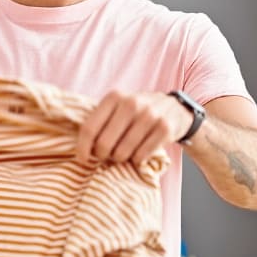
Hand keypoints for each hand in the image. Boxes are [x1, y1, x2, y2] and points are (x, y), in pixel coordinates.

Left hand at [75, 91, 193, 164]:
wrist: (175, 109)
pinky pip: (141, 156)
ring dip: (121, 158)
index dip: (82, 148)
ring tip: (124, 153)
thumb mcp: (119, 107)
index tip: (82, 159)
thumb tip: (80, 148)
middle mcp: (132, 103)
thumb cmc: (138, 112)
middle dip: (102, 155)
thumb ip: (100, 120)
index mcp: (114, 97)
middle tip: (107, 156)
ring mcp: (150, 115)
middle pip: (104, 144)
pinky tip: (139, 153)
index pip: (89, 128)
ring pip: (122, 152)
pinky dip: (137, 160)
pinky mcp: (164, 128)